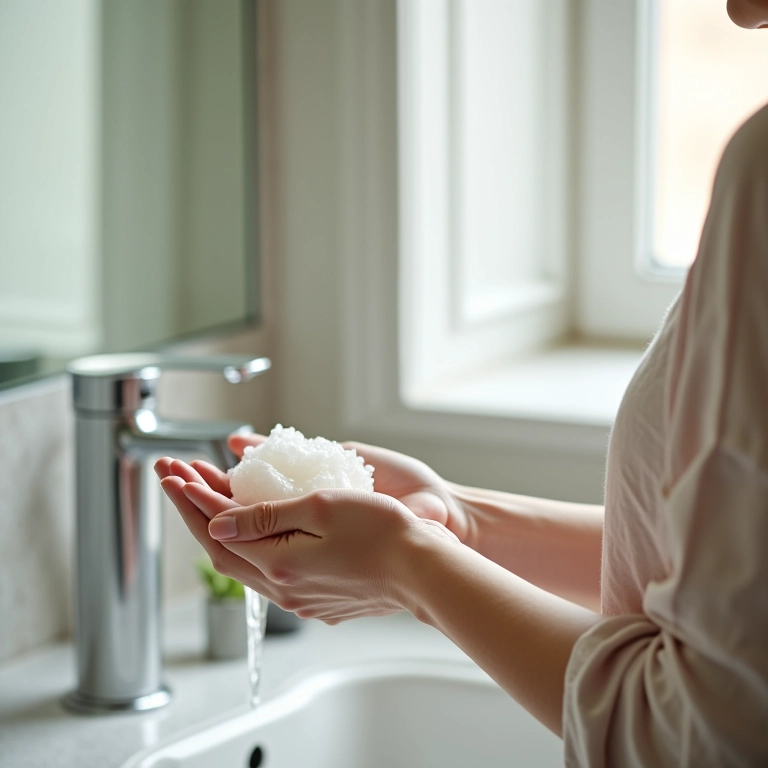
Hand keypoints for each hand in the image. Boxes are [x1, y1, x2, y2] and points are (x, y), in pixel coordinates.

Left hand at [155, 456, 458, 622]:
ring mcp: (301, 598)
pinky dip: (251, 544)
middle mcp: (284, 588)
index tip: (174, 472)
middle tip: (178, 477)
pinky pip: (270, 570)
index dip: (192, 498)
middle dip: (195, 511)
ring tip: (207, 494)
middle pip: (222, 549)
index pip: (218, 529)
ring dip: (221, 527)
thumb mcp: (320, 508)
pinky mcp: (319, 600)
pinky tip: (254, 527)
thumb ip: (264, 516)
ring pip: (245, 562)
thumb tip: (217, 521)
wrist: (423, 570)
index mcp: (280, 565)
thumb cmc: (382, 532)